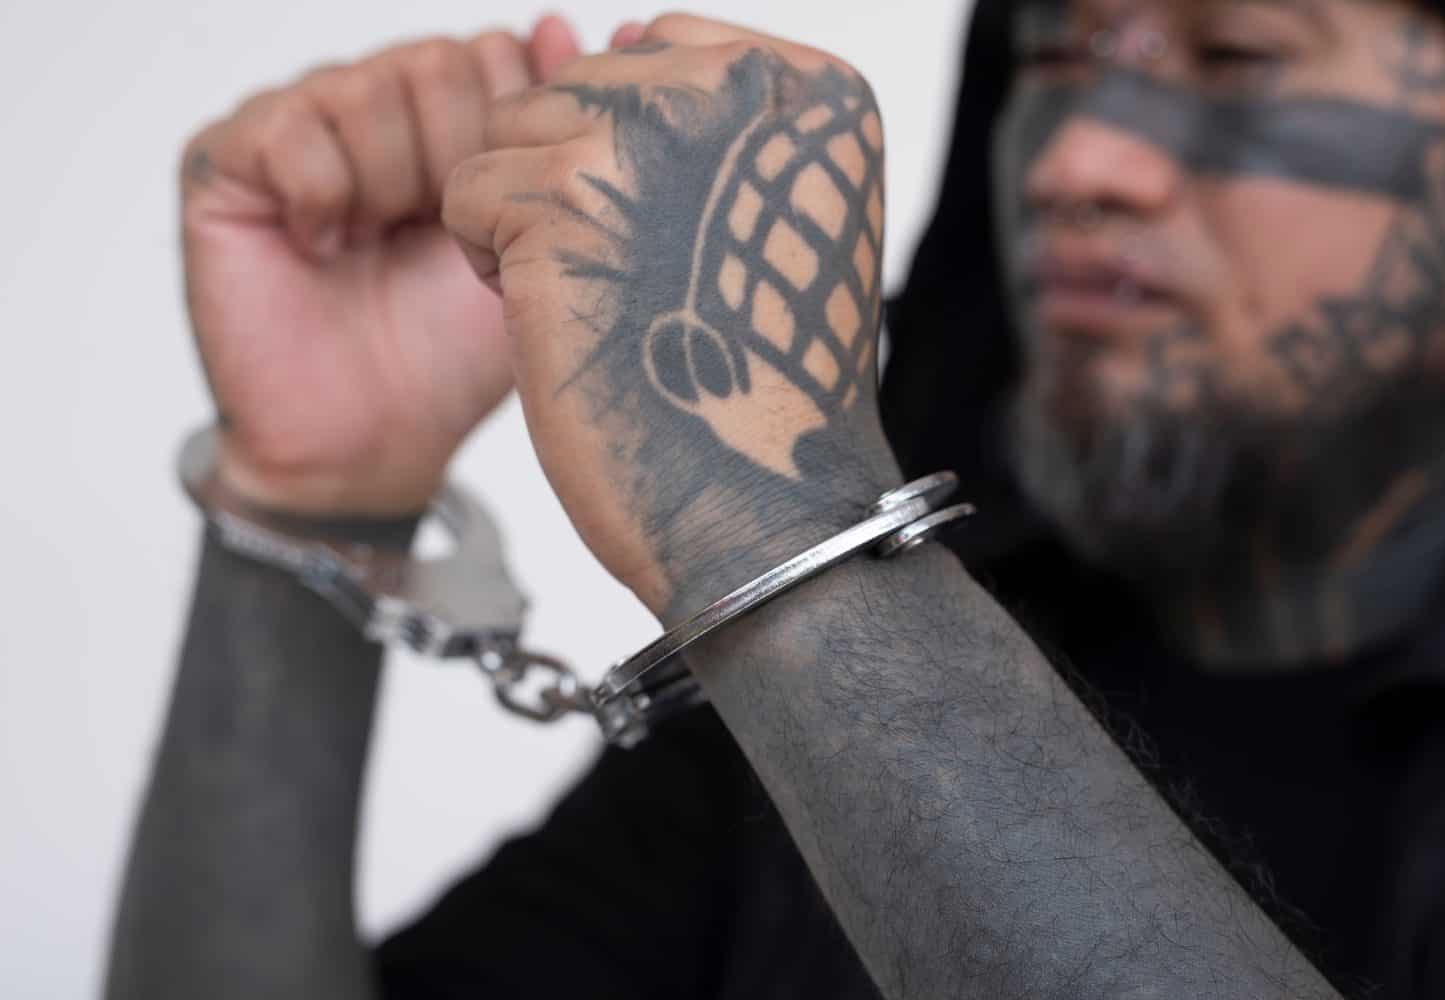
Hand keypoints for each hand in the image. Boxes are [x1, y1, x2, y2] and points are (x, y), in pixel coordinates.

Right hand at [181, 19, 581, 515]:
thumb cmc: (449, 354)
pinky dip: (323, 200)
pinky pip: (292, 131)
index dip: (507, 144)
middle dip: (455, 167)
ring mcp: (296, 126)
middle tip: (430, 240)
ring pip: (371, 88)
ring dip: (390, 189)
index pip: (496, 56)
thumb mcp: (534, 244)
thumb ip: (549, 140)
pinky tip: (325, 249)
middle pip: (440, 62)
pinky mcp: (225, 160)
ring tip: (375, 248)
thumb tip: (574, 24)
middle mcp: (371, 110)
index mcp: (445, 120)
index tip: (494, 221)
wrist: (374, 441)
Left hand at [444, 14, 901, 614]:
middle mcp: (740, 89)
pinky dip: (492, 263)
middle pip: (580, 84)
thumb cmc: (760, 385)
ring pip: (514, 129)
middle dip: (577, 185)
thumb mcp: (769, 221)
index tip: (679, 241)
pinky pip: (466, 188)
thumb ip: (707, 120)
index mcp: (808, 93)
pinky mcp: (566, 194)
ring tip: (601, 300)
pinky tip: (559, 319)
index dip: (636, 155)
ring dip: (529, 221)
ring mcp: (653, 134)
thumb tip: (595, 30)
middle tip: (641, 282)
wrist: (762, 502)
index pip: (659, 48)